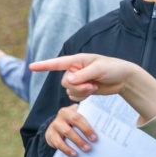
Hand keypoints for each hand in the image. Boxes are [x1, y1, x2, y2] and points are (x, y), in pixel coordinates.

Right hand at [31, 54, 155, 120]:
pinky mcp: (82, 89)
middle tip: (91, 85)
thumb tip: (68, 81)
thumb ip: (83, 75)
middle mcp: (75, 69)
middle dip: (77, 86)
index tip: (31, 67)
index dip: (44, 65)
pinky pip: (74, 96)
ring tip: (95, 86)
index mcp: (77, 60)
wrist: (124, 79)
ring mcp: (78, 80)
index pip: (57, 63)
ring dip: (81, 92)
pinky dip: (82, 96)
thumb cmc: (113, 68)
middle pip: (64, 81)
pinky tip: (93, 91)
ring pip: (68, 90)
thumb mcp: (99, 69)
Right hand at [45, 104, 96, 156]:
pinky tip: (74, 154)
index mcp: (70, 111)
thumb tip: (103, 131)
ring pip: (66, 134)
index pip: (79, 117)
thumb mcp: (79, 118)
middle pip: (73, 124)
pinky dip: (67, 150)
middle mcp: (61, 116)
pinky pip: (58, 143)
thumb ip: (88, 120)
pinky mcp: (50, 135)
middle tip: (92, 144)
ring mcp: (54, 125)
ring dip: (77, 142)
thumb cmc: (73, 122)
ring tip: (86, 149)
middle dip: (83, 134)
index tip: (95, 137)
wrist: (56, 127)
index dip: (86, 127)